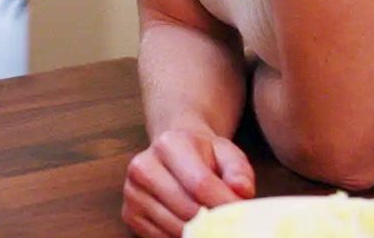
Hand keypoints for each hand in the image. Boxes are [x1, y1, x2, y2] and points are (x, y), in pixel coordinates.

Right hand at [122, 129, 254, 237]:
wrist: (172, 151)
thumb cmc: (203, 154)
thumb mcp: (225, 152)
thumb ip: (238, 170)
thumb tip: (241, 191)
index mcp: (169, 144)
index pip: (200, 183)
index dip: (224, 204)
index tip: (243, 214)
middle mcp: (143, 166)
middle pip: (187, 209)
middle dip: (215, 222)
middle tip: (232, 226)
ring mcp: (133, 192)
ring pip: (175, 227)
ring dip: (199, 233)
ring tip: (215, 228)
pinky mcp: (130, 213)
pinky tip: (195, 230)